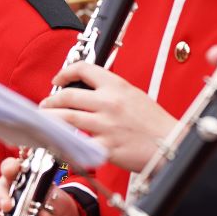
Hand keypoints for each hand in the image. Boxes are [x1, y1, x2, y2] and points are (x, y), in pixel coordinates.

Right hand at [0, 155, 82, 215]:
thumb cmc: (57, 205)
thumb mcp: (59, 202)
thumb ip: (50, 205)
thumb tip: (42, 215)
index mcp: (22, 176)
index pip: (11, 167)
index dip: (10, 166)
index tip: (13, 169)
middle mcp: (10, 189)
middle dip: (1, 195)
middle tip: (8, 205)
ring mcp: (5, 205)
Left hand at [41, 61, 176, 172]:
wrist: (171, 143)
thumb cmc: (156, 123)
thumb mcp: (135, 95)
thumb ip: (112, 91)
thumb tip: (91, 91)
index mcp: (117, 86)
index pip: (84, 69)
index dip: (65, 72)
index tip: (58, 79)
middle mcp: (109, 103)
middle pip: (68, 96)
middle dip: (51, 100)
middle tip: (45, 104)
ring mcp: (106, 125)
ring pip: (66, 118)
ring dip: (50, 119)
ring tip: (45, 120)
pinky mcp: (105, 146)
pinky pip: (79, 143)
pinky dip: (65, 142)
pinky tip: (58, 142)